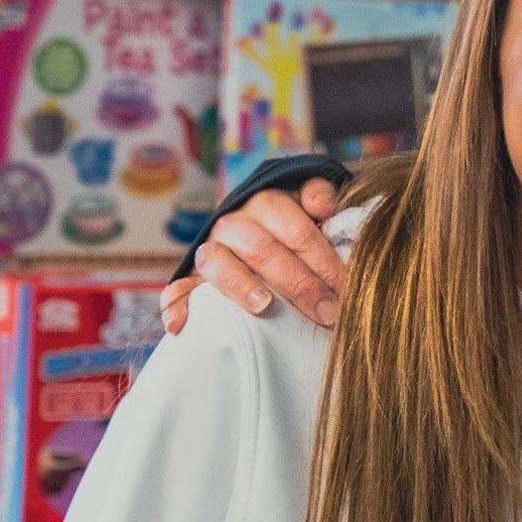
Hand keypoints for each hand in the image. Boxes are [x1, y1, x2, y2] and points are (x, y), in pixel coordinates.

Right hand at [160, 177, 344, 333]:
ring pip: (217, 262)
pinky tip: (180, 324)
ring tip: (264, 306)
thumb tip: (321, 207)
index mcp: (268, 203)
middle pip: (263, 249)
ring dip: (240, 285)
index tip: (345, 287)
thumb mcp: (314, 205)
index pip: (295, 229)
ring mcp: (211, 250)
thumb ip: (320, 197)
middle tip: (327, 312)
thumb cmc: (300, 227)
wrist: (263, 234)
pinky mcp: (193, 277)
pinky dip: (176, 305)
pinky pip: (178, 288)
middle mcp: (235, 224)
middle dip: (299, 282)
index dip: (322, 259)